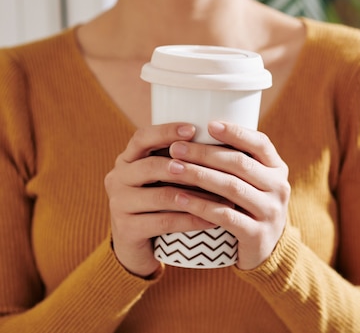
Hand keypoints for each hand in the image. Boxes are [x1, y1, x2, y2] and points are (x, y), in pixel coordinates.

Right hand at [105, 123, 226, 276]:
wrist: (141, 246)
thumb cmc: (162, 203)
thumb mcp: (166, 178)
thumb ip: (182, 159)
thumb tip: (226, 138)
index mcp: (127, 159)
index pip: (142, 137)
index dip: (166, 131)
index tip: (194, 129)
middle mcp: (117, 178)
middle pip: (151, 166)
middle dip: (186, 166)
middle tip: (216, 168)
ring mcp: (119, 204)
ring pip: (162, 196)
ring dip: (197, 196)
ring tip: (225, 198)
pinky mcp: (126, 230)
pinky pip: (164, 222)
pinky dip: (192, 220)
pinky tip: (213, 220)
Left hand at [169, 121, 290, 269]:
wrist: (265, 251)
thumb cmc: (249, 207)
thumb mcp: (254, 182)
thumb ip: (237, 161)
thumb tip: (197, 129)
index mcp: (278, 169)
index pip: (260, 143)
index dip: (236, 132)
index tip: (209, 124)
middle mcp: (279, 187)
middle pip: (240, 164)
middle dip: (205, 153)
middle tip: (176, 148)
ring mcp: (270, 212)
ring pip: (232, 187)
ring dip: (199, 176)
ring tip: (172, 169)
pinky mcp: (257, 234)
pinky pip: (225, 215)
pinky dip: (200, 205)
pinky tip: (180, 199)